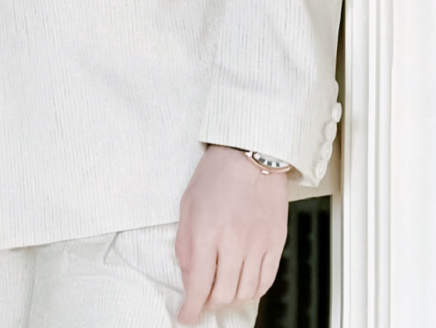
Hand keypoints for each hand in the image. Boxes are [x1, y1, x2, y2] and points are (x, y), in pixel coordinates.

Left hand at [175, 144, 288, 322]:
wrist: (252, 151)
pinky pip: (266, 281)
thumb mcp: (188, 204)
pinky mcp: (276, 241)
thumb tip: (189, 278)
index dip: (190, 309)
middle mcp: (234, 241)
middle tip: (203, 300)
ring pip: (245, 293)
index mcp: (207, 230)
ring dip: (230, 299)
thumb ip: (186, 245)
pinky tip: (244, 284)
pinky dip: (253, 290)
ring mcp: (258, 243)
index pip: (198, 286)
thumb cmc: (217, 173)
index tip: (186, 317)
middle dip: (209, 304)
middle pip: (222, 295)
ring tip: (222, 290)